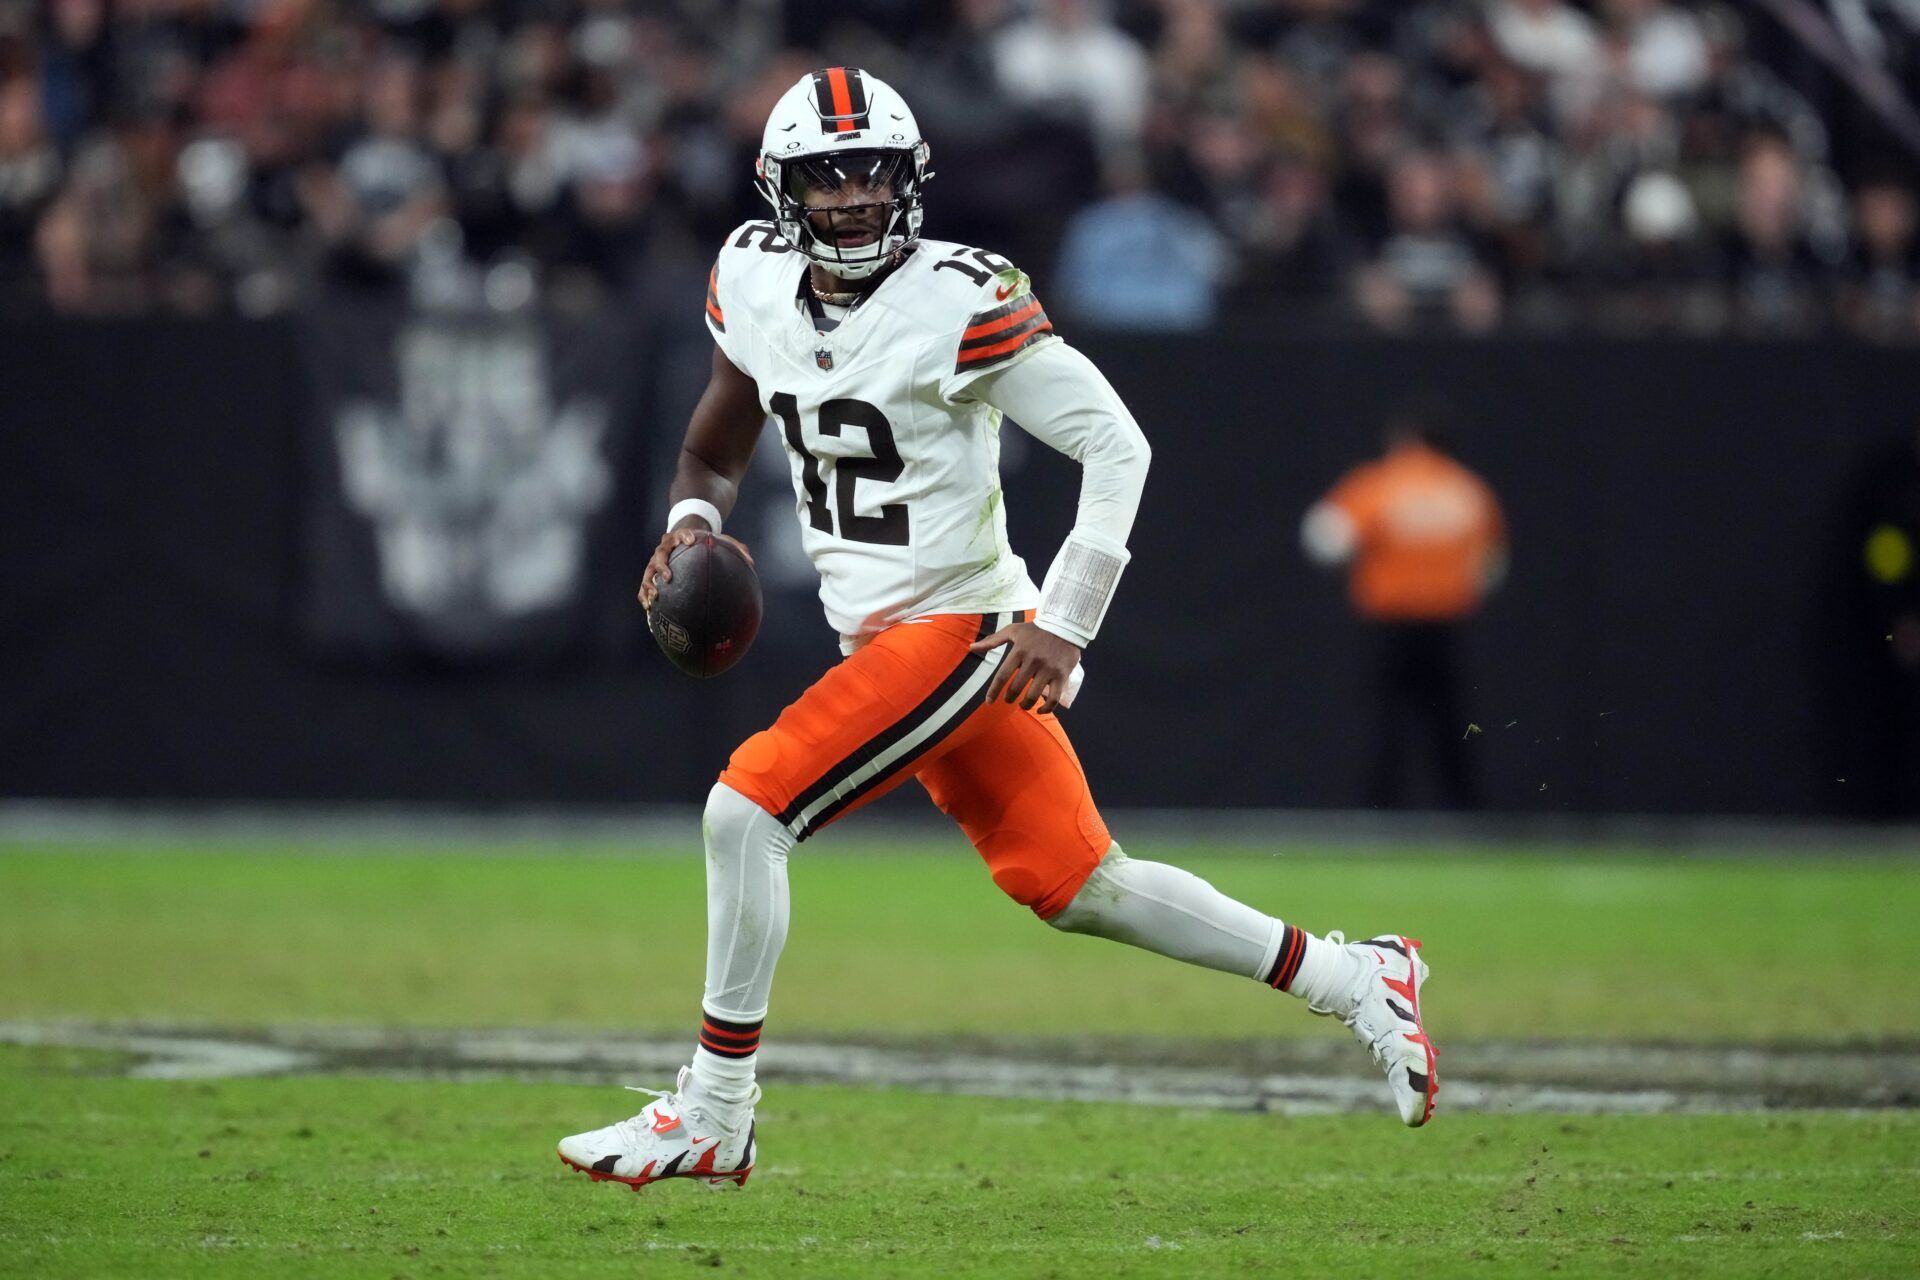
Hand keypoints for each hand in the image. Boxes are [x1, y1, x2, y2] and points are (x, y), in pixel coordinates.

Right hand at [637, 524, 752, 611]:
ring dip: (649, 584)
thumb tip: (752, 562)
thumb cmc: (705, 541)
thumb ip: (736, 549)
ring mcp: (656, 560)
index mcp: (680, 537)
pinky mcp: (651, 572)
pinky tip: (649, 608)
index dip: (684, 536)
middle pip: (659, 555)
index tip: (691, 540)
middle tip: (668, 577)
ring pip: (648, 571)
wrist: (684, 537)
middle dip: (662, 565)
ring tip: (655, 597)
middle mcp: (665, 548)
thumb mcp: (721, 540)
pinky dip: (644, 594)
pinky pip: (645, 584)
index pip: (680, 534)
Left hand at [970, 621, 1080, 711]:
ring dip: (1025, 705)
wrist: (1065, 624)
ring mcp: (1048, 669)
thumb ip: (992, 640)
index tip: (989, 702)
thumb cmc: (1035, 629)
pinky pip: (1053, 698)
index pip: (1002, 676)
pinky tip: (1040, 710)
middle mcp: (1033, 661)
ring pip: (1033, 695)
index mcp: (1019, 651)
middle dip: (1009, 698)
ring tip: (1023, 705)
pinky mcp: (1062, 675)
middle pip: (1016, 688)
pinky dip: (1047, 708)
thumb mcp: (1013, 630)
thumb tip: (971, 647)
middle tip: (1008, 700)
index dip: (993, 691)